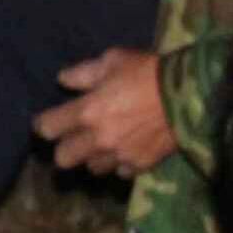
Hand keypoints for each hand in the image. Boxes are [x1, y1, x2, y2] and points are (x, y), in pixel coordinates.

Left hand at [32, 48, 177, 175]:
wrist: (188, 94)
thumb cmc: (147, 71)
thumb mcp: (113, 60)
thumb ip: (83, 73)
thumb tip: (62, 80)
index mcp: (86, 112)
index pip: (48, 128)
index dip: (44, 124)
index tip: (48, 121)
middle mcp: (97, 139)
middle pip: (63, 159)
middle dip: (65, 148)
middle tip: (74, 137)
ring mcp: (118, 156)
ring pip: (91, 168)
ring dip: (93, 156)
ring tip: (103, 143)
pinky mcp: (139, 165)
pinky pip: (120, 172)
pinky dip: (120, 163)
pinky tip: (126, 149)